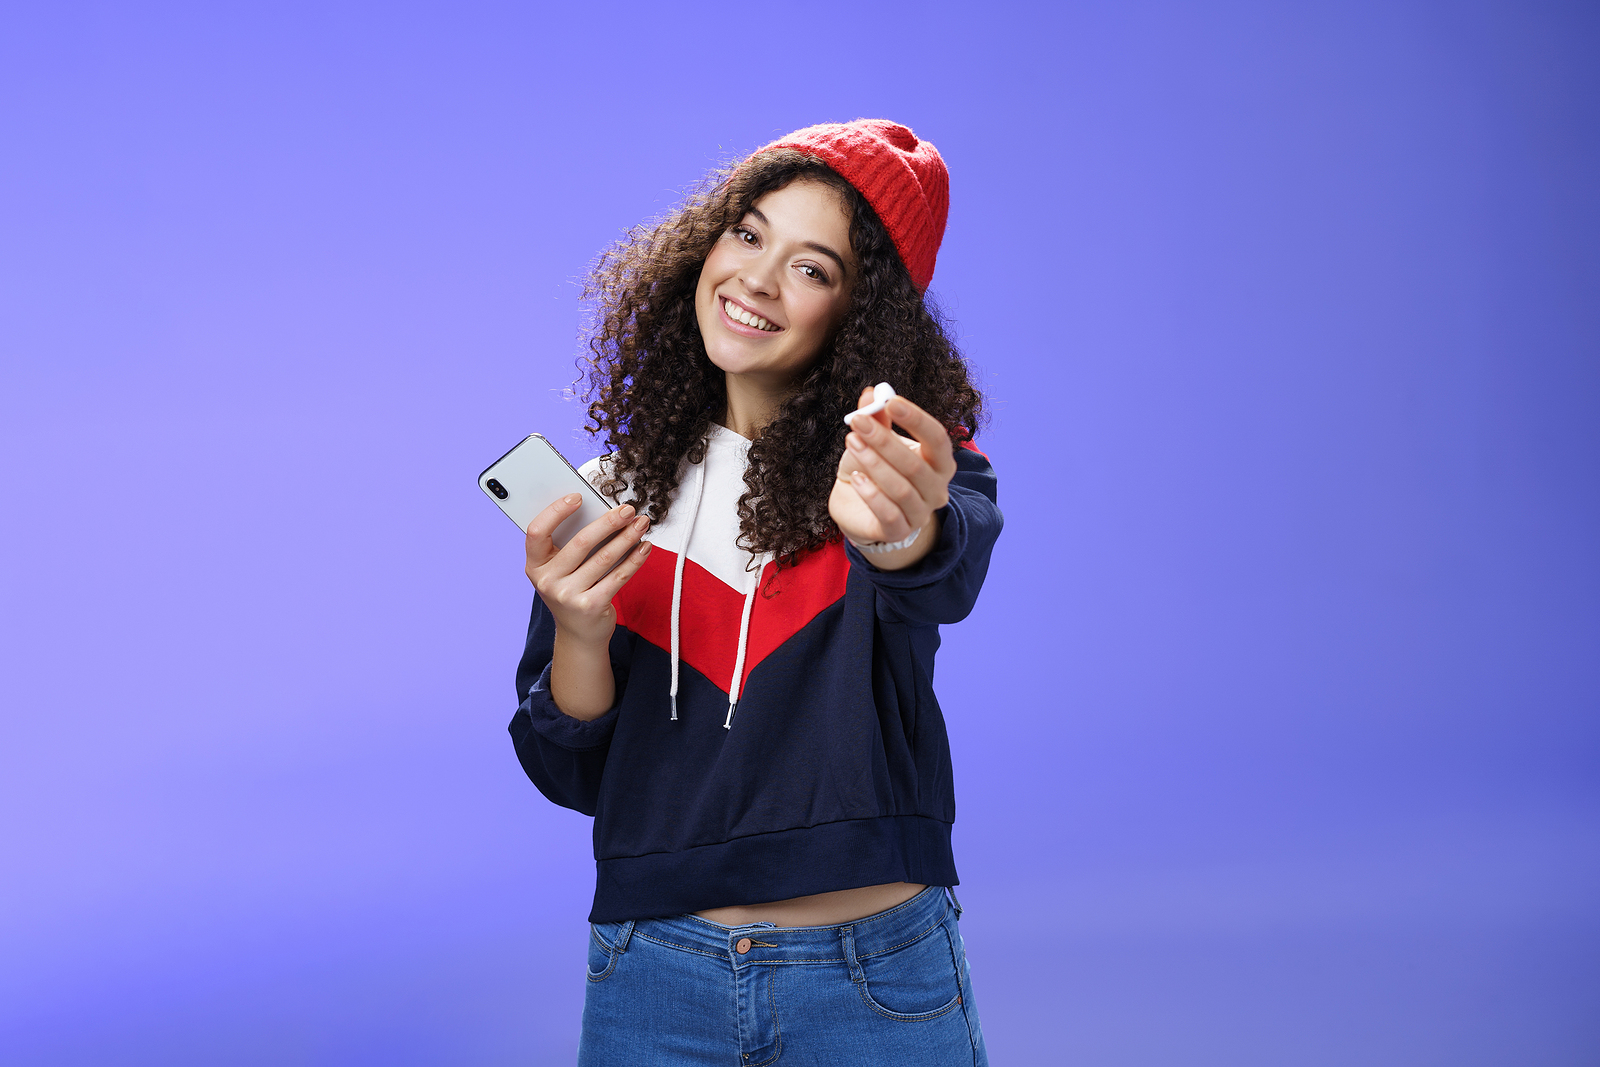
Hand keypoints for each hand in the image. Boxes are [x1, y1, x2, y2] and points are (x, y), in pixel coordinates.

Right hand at [525, 496, 651, 647]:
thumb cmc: (570, 590)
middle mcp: (547, 581)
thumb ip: (569, 543)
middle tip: (627, 509)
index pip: (537, 531)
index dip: (556, 511)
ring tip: (641, 524)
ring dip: (628, 537)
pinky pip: (618, 576)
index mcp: (534, 565)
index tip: (578, 496)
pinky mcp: (591, 606)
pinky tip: (644, 547)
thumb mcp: (559, 569)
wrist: (578, 633)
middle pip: (580, 542)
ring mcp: (568, 595)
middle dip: (609, 522)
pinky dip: (635, 559)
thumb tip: (600, 512)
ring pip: (604, 557)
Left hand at [829, 388, 955, 568]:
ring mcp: (920, 513)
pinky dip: (871, 494)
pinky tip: (856, 479)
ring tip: (851, 442)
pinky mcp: (899, 531)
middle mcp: (937, 489)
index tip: (891, 401)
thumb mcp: (874, 441)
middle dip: (884, 440)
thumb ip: (876, 419)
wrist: (857, 509)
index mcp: (939, 462)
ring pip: (901, 488)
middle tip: (857, 421)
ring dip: (873, 463)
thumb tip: (871, 393)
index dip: (916, 419)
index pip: (938, 438)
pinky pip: (888, 513)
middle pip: (915, 464)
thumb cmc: (874, 470)